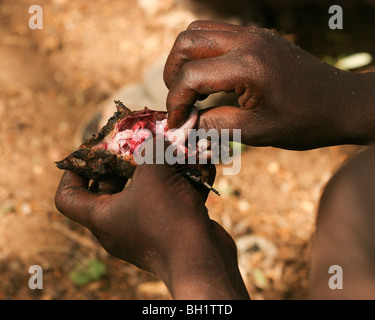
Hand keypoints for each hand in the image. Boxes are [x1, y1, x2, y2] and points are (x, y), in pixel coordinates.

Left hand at [55, 151, 248, 298]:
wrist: (202, 261)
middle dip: (123, 163)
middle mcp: (118, 227)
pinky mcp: (168, 232)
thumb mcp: (154, 173)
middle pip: (108, 190)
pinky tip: (197, 167)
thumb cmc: (168, 217)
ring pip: (143, 194)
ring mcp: (143, 231)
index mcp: (102, 217)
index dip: (73, 171)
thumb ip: (151, 149)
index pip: (68, 197)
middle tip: (137, 144)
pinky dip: (178, 185)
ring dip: (157, 171)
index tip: (92, 153)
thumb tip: (156, 138)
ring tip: (171, 151)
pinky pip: (166, 203)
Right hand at [164, 20, 374, 149]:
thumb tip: (183, 126)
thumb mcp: (255, 131)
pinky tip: (210, 80)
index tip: (176, 123)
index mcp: (248, 65)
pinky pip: (217, 34)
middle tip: (180, 102)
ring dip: (186, 60)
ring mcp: (253, 34)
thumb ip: (213, 126)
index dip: (176, 102)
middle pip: (187, 42)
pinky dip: (203, 54)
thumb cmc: (304, 121)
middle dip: (173, 74)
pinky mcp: (257, 36)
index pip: (191, 76)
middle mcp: (247, 40)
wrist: (340, 103)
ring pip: (198, 32)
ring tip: (191, 90)